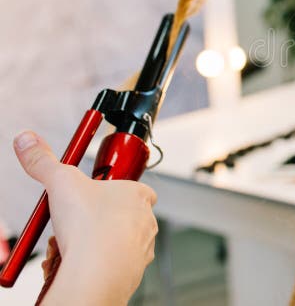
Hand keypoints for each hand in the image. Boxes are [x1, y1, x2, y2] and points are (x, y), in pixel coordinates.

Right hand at [13, 130, 157, 302]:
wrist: (97, 274)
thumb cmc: (91, 229)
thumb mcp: (61, 183)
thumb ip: (44, 161)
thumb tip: (28, 141)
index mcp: (138, 195)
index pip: (130, 186)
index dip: (107, 190)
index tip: (88, 195)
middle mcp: (145, 222)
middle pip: (116, 217)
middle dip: (90, 221)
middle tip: (70, 224)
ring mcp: (140, 248)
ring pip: (110, 241)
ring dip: (86, 243)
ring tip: (68, 245)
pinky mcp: (130, 272)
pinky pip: (107, 265)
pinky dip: (88, 264)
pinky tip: (72, 263)